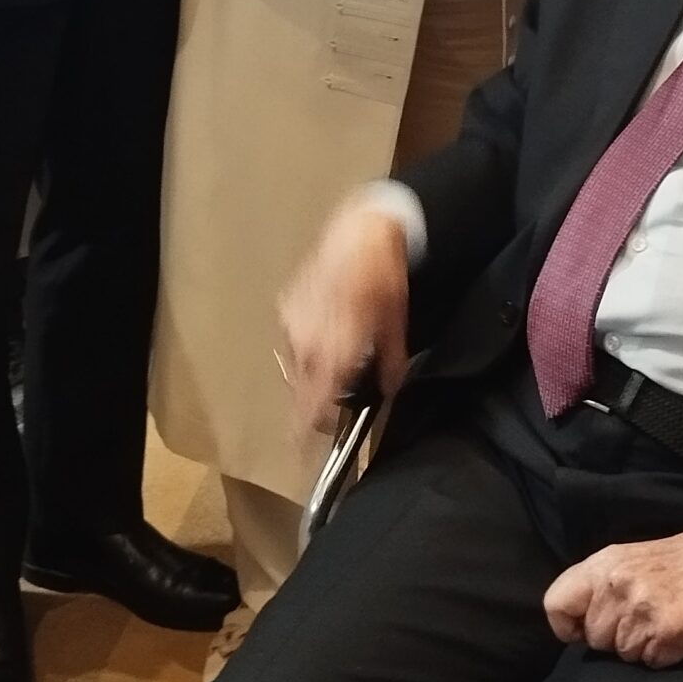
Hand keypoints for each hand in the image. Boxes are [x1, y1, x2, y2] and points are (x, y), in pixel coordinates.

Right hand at [275, 197, 411, 438]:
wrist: (359, 231)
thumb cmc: (383, 277)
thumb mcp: (395, 321)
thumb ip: (390, 360)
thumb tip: (390, 387)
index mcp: (335, 350)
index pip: (315, 403)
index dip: (307, 429)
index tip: (302, 450)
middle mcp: (308, 342)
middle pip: (301, 390)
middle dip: (311, 406)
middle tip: (327, 414)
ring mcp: (293, 323)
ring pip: (295, 367)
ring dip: (309, 378)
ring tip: (330, 375)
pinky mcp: (287, 306)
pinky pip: (292, 341)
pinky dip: (305, 350)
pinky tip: (322, 342)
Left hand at [543, 518, 682, 667]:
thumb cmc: (681, 561)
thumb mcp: (629, 559)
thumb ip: (599, 587)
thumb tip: (576, 626)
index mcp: (602, 565)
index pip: (555, 605)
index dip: (568, 626)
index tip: (584, 630)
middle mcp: (616, 587)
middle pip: (594, 638)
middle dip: (615, 637)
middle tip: (645, 616)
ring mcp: (641, 612)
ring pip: (623, 654)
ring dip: (642, 646)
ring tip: (665, 619)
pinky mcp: (668, 635)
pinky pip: (651, 662)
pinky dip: (665, 654)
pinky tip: (680, 630)